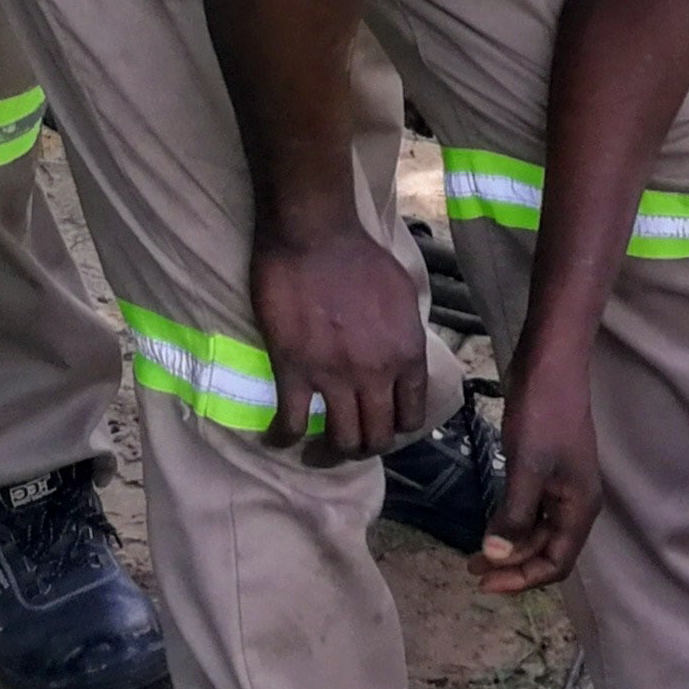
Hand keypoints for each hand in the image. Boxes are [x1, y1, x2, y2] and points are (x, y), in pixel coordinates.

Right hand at [250, 224, 429, 465]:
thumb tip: (402, 356)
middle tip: (346, 445)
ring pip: (341, 440)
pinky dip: (283, 437)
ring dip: (328, 453)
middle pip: (377, 437)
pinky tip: (277, 437)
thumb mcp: (404, 297)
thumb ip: (406, 334)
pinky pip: (291, 423)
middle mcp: (377, 373)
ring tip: (315, 451)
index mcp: (407, 354)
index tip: (379, 425)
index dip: (395, 427)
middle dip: (363, 448)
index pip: (412, 416)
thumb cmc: (360, 257)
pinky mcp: (294, 370)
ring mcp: (335, 375)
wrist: (315, 235)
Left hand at [474, 356, 602, 594]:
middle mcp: (576, 503)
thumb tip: (496, 556)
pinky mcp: (548, 471)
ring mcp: (563, 487)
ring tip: (476, 553)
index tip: (483, 582)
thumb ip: (515, 515)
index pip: (556, 563)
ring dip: (511, 547)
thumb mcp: (528, 467)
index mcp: (580, 507)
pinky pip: (533, 512)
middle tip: (472, 568)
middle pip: (548, 552)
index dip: (522, 579)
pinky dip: (512, 524)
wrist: (551, 366)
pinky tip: (491, 522)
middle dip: (512, 566)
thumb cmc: (543, 415)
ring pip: (539, 533)